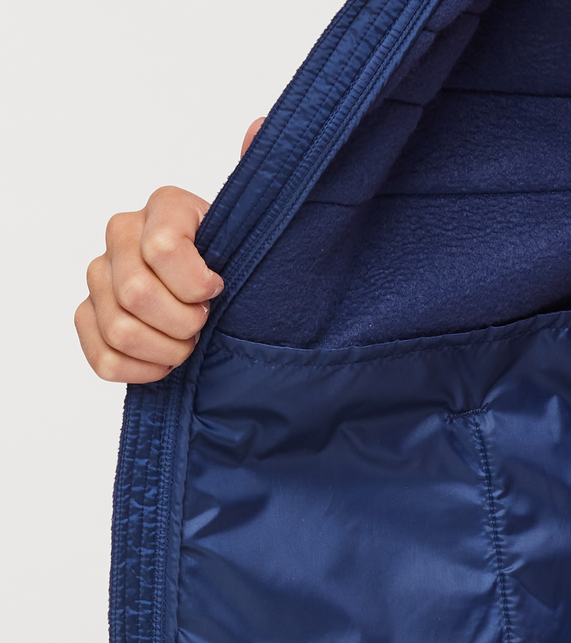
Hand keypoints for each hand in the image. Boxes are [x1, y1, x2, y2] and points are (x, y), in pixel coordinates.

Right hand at [75, 118, 264, 383]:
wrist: (232, 303)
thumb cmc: (246, 263)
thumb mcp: (263, 225)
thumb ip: (261, 178)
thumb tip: (261, 127)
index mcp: (165, 208)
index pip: (162, 247)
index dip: (195, 283)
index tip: (220, 290)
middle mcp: (123, 235)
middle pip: (138, 294)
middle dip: (183, 322)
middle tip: (207, 323)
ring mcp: (101, 278)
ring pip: (120, 328)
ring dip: (167, 350)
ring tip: (191, 344)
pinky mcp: (90, 318)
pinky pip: (102, 357)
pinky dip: (141, 371)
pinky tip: (167, 363)